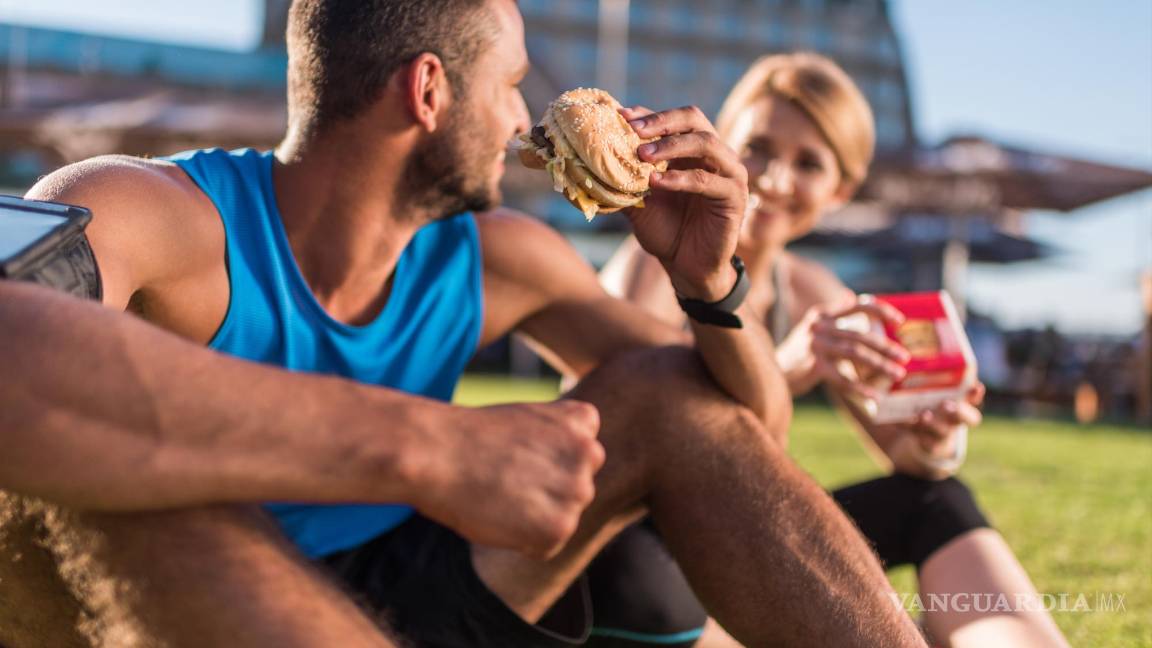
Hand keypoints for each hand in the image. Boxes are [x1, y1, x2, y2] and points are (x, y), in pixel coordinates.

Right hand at [412, 399, 604, 558]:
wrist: (436, 452)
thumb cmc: (470, 436)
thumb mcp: (529, 420)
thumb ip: (558, 442)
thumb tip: (568, 481)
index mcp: (583, 420)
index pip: (580, 455)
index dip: (545, 460)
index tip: (516, 452)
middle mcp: (589, 453)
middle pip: (575, 488)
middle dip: (547, 490)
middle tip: (505, 478)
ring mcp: (578, 491)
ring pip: (564, 518)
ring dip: (536, 517)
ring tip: (501, 495)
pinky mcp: (560, 526)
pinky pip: (546, 546)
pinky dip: (523, 542)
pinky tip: (499, 516)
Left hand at [620, 105, 748, 301]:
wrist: (686, 267)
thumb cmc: (666, 231)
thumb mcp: (640, 201)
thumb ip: (626, 178)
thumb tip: (592, 159)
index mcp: (694, 150)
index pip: (674, 119)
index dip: (649, 114)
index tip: (620, 116)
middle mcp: (716, 155)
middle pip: (694, 120)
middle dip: (662, 122)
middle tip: (633, 130)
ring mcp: (729, 174)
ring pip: (706, 143)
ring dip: (671, 145)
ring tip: (641, 156)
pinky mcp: (734, 197)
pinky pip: (707, 181)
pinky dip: (680, 179)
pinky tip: (656, 183)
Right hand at [808, 297, 910, 399]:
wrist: (774, 372)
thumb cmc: (799, 352)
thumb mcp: (813, 327)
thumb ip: (833, 315)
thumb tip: (851, 296)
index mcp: (822, 314)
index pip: (857, 305)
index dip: (881, 311)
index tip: (900, 321)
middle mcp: (819, 326)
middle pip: (860, 334)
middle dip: (886, 346)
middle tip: (905, 357)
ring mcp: (815, 345)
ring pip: (856, 353)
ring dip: (880, 365)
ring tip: (898, 374)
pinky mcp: (813, 366)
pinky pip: (842, 378)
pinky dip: (860, 388)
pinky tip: (875, 397)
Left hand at [904, 383, 985, 456]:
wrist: (926, 435)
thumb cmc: (930, 403)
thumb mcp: (931, 388)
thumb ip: (927, 375)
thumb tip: (907, 345)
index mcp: (962, 402)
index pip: (974, 397)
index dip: (976, 393)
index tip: (976, 386)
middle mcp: (957, 419)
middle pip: (969, 418)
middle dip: (958, 412)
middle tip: (946, 405)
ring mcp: (945, 433)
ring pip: (943, 431)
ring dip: (933, 423)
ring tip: (922, 415)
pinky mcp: (930, 444)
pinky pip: (921, 439)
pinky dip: (910, 429)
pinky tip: (898, 421)